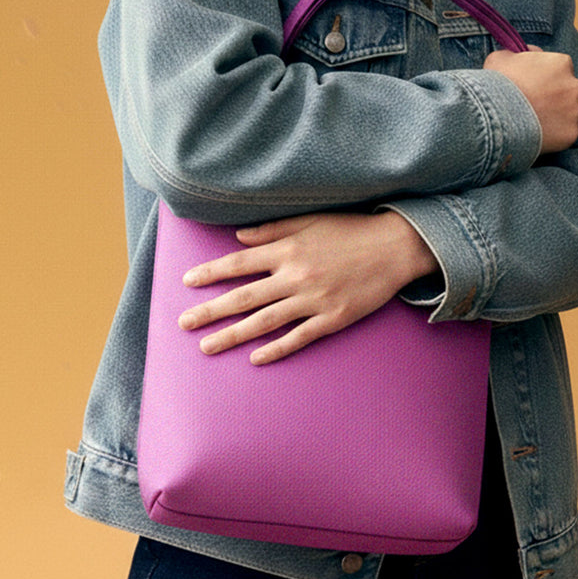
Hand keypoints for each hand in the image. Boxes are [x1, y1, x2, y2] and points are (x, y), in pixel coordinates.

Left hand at [178, 210, 438, 364]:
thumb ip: (272, 230)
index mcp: (289, 250)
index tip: (187, 282)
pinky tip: (255, 358)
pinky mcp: (333, 318)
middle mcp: (296, 276)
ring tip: (207, 346)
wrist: (394, 247)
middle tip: (183, 324)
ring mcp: (314, 300)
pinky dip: (276, 349)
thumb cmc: (351, 230)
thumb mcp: (310, 221)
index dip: (211, 273)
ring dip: (233, 335)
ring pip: (265, 322)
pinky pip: (298, 337)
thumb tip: (238, 238)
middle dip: (210, 311)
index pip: (239, 263)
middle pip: (244, 297)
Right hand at [483, 46, 577, 152]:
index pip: (559, 67)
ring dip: (553, 115)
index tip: (533, 83)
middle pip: (566, 89)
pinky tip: (535, 133)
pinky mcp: (571, 134)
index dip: (545, 75)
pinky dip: (552, 134)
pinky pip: (563, 133)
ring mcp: (574, 111)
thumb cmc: (499, 83)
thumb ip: (519, 53)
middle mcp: (574, 85)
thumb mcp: (502, 56)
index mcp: (561, 63)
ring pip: (567, 112)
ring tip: (530, 119)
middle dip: (553, 95)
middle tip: (531, 102)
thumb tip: (527, 54)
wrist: (497, 115)